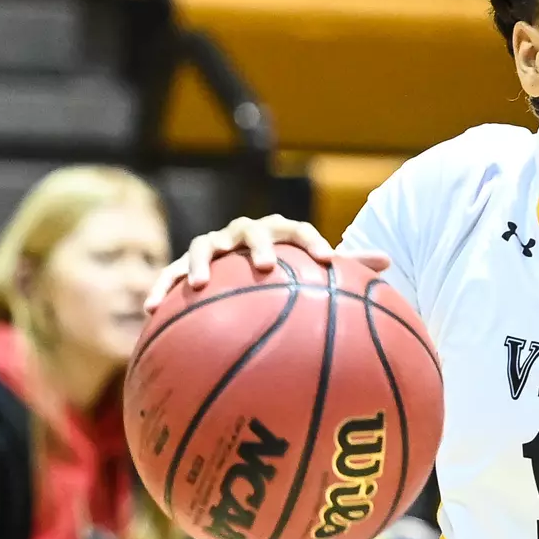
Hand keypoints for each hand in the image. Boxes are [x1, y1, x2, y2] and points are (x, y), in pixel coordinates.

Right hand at [143, 214, 391, 311]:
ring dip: (199, 262)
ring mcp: (215, 245)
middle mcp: (246, 234)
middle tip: (266, 266)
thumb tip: (388, 263)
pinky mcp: (187, 263)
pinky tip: (150, 309)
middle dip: (258, 246)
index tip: (329, 259)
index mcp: (281, 232)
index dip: (314, 241)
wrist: (245, 262)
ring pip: (203, 246)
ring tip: (197, 284)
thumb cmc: (288, 271)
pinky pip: (170, 273)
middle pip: (252, 231)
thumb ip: (350, 267)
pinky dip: (161, 286)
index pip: (299, 230)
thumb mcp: (315, 270)